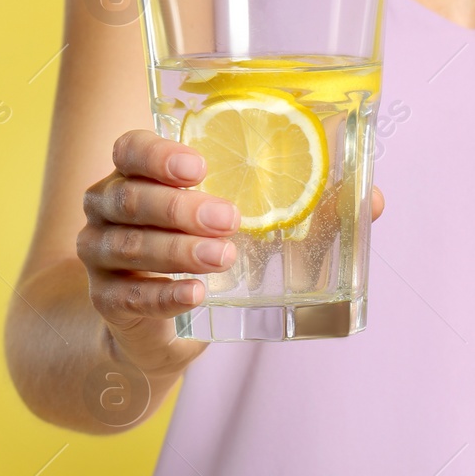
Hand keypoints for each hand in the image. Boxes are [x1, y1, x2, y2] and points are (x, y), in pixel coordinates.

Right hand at [77, 130, 388, 374]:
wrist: (162, 327)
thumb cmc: (212, 253)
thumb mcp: (259, 227)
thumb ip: (312, 208)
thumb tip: (374, 199)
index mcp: (140, 175)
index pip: (130, 148)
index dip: (157, 154)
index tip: (200, 167)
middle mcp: (108, 208)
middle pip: (129, 198)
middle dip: (180, 208)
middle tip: (229, 219)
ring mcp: (101, 256)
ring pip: (127, 246)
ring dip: (178, 250)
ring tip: (224, 257)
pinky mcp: (109, 302)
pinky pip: (128, 297)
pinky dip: (164, 295)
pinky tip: (197, 295)